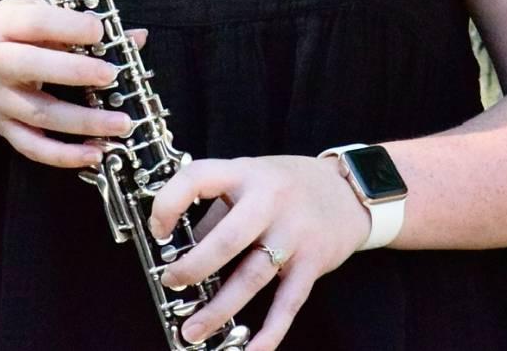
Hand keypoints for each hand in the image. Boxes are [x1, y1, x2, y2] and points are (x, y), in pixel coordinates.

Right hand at [0, 0, 143, 168]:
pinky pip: (33, 147)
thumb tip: (136, 37)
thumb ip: (81, 22)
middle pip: (32, 68)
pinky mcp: (4, 128)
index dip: (69, 26)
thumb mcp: (36, 12)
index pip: (36, 23)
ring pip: (40, 114)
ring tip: (120, 123)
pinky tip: (95, 154)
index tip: (101, 31)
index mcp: (4, 25)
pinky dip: (64, 156)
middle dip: (75, 72)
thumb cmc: (14, 33)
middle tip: (111, 74)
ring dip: (83, 122)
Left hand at [148, 154, 371, 350]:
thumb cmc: (289, 184)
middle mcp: (270, 201)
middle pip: (227, 239)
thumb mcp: (251, 178)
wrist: (349, 190)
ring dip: (219, 309)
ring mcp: (294, 234)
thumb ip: (218, 209)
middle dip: (193, 267)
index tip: (157, 230)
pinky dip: (269, 331)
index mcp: (245, 173)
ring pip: (252, 278)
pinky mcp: (313, 262)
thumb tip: (181, 245)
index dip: (169, 202)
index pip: (198, 178)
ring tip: (192, 331)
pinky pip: (288, 303)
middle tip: (172, 283)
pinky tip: (250, 350)